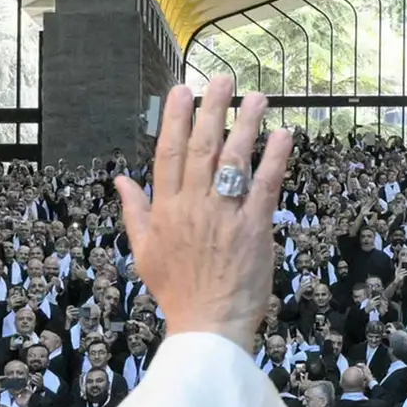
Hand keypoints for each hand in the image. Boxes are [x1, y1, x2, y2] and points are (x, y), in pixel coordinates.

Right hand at [116, 80, 291, 346]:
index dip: (174, 118)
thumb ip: (135, 212)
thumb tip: (121, 180)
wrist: (207, 327)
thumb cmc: (177, 291)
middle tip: (223, 79)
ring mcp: (224, 216)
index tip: (183, 90)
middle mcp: (193, 206)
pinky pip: (265, 187)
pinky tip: (284, 135)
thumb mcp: (144, 252)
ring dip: (246, 125)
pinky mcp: (254, 230)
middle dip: (212, 110)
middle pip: (201, 148)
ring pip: (234, 161)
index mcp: (166, 210)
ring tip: (258, 97)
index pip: (168, 154)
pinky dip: (275, 160)